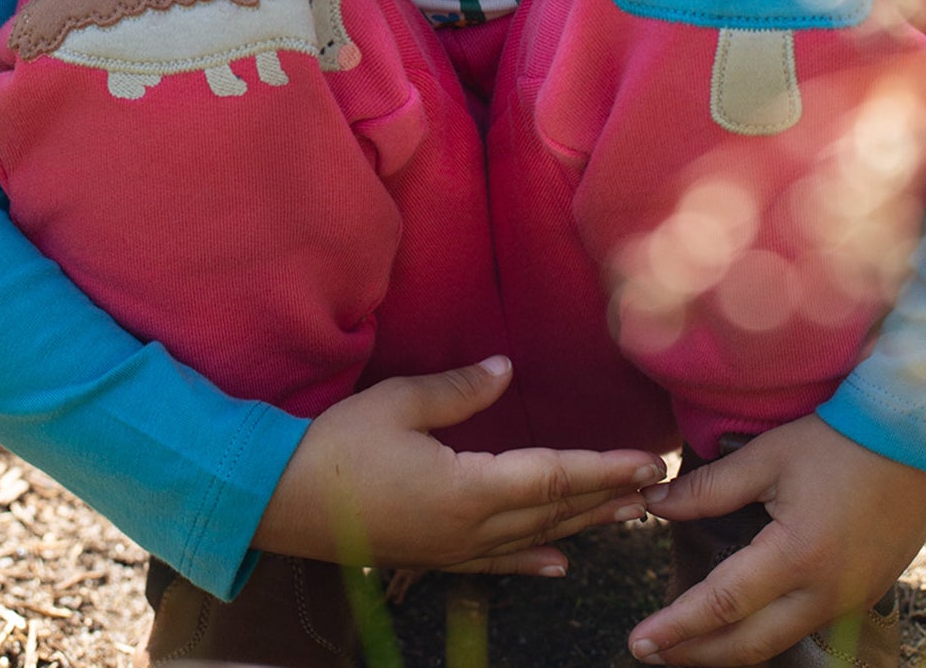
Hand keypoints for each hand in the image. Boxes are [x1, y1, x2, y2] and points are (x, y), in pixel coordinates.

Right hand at [254, 356, 665, 576]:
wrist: (281, 501)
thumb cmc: (336, 445)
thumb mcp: (397, 403)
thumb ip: (457, 390)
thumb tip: (505, 369)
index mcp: (467, 489)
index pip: (553, 479)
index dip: (603, 470)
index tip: (645, 462)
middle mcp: (470, 529)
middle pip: (555, 514)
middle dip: (607, 497)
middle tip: (656, 486)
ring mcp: (453, 549)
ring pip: (534, 540)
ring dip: (583, 526)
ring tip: (627, 515)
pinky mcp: (435, 556)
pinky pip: (497, 564)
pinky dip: (533, 563)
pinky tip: (559, 567)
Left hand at [628, 416, 925, 664]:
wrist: (907, 447)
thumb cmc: (837, 445)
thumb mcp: (767, 457)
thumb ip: (708, 488)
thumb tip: (654, 503)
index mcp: (796, 556)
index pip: (723, 604)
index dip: (678, 626)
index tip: (640, 641)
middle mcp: (822, 593)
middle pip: (749, 644)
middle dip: (696, 654)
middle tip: (649, 653)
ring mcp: (845, 603)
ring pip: (776, 643)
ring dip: (727, 651)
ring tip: (684, 647)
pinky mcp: (856, 598)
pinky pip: (800, 630)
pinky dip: (761, 636)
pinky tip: (737, 628)